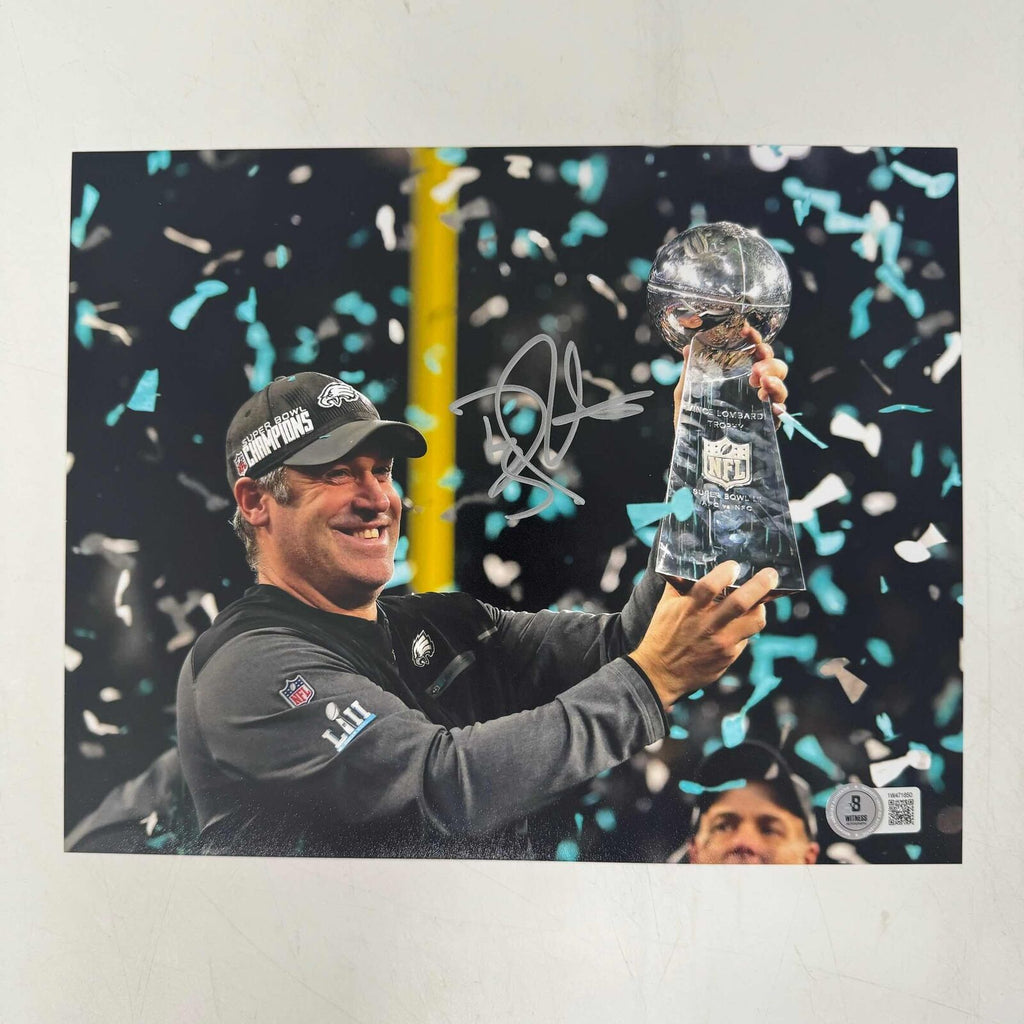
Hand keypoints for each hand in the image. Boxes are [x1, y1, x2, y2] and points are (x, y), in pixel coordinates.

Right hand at [629, 561, 776, 709]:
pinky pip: (746, 637)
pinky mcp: (728, 656)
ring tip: (759, 602)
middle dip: (761, 585)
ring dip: (760, 609)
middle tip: (771, 575)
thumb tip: (690, 566)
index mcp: (689, 609)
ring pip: (754, 622)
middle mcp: (708, 626)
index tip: (734, 566)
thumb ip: (679, 586)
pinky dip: (746, 627)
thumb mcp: (665, 606)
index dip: (726, 572)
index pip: (710, 586)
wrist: (660, 672)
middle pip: (741, 602)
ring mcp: (721, 643)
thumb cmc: (662, 634)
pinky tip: (740, 623)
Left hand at [671, 324, 789, 426]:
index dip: (753, 339)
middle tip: (755, 365)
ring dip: (775, 378)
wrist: (694, 456)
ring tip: (760, 381)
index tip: (746, 330)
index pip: (752, 352)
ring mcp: (760, 407)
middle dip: (768, 359)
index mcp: (736, 376)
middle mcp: (752, 389)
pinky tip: (770, 401)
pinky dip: (778, 404)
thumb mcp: (685, 396)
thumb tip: (687, 349)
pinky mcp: (765, 426)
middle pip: (773, 366)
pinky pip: (780, 413)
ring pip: (780, 386)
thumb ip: (689, 373)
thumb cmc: (691, 424)